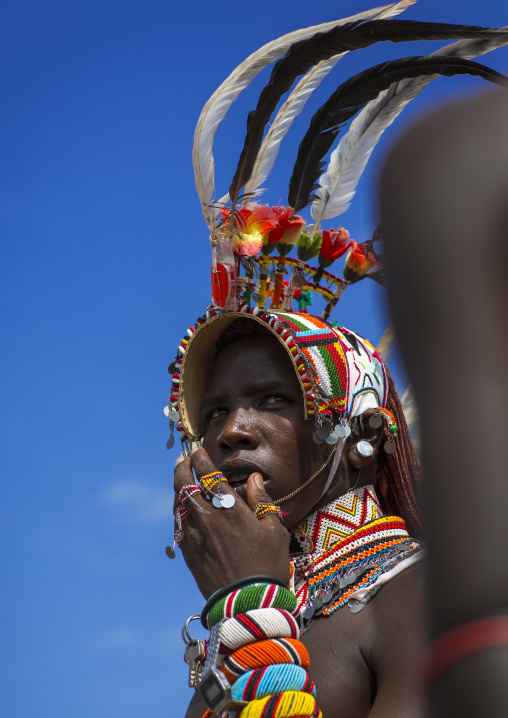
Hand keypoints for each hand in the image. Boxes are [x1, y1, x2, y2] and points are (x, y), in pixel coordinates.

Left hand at [174, 447, 290, 598]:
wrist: (247, 603)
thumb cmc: (267, 565)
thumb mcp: (274, 530)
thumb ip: (261, 500)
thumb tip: (253, 478)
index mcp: (230, 509)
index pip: (208, 475)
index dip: (200, 460)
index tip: (197, 451)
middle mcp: (207, 518)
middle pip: (184, 486)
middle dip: (181, 469)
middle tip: (182, 460)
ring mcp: (194, 536)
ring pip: (179, 505)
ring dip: (178, 489)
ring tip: (181, 481)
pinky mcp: (188, 553)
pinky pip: (178, 526)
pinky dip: (179, 512)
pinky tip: (183, 511)